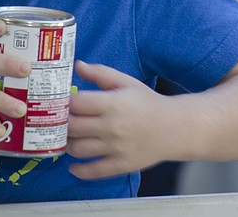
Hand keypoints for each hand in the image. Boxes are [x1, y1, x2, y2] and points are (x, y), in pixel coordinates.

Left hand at [66, 61, 175, 179]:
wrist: (175, 127)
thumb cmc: (148, 102)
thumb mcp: (126, 82)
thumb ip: (101, 73)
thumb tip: (78, 65)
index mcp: (113, 103)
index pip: (76, 103)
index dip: (66, 102)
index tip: (65, 102)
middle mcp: (112, 127)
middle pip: (72, 127)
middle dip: (62, 123)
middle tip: (62, 121)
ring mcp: (116, 148)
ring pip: (78, 149)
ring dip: (68, 144)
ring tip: (70, 138)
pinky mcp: (121, 165)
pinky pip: (93, 172)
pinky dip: (79, 171)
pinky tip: (74, 166)